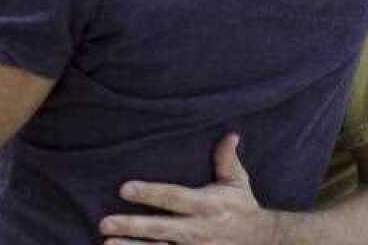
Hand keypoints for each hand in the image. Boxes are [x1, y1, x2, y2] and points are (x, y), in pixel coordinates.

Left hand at [99, 134, 276, 244]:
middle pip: (160, 228)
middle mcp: (197, 229)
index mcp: (206, 205)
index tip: (124, 188)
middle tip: (105, 222)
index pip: (173, 197)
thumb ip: (227, 159)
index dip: (150, 193)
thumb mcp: (237, 182)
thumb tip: (230, 134)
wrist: (262, 242)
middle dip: (132, 226)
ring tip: (107, 243)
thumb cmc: (243, 208)